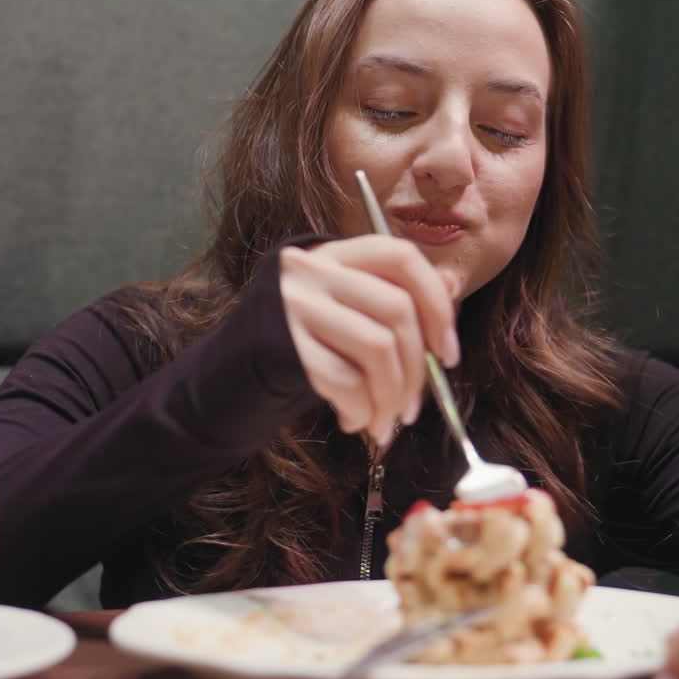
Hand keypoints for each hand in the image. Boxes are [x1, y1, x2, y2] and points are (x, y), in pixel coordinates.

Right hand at [280, 235, 459, 446]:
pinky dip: (362, 411)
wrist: (225, 379)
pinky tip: (355, 423)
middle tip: (414, 409)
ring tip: (384, 424)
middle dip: (418, 371)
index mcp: (334, 254)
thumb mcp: (344, 314)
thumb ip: (390, 299)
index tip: (448, 353)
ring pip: (378, 348)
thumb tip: (452, 289)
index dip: (436, 303)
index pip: (400, 256)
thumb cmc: (298, 349)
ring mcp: (294, 304)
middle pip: (396, 310)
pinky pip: (345, 380)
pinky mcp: (283, 345)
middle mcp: (312, 269)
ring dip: (392, 397)